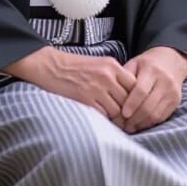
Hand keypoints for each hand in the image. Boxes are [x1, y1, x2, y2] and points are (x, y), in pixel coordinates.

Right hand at [3, 45, 134, 124]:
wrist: (51, 66)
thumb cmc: (75, 67)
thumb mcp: (99, 64)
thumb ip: (115, 76)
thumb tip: (130, 94)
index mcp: (112, 66)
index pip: (135, 85)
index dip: (134, 97)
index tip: (132, 104)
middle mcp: (107, 76)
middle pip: (128, 99)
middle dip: (127, 111)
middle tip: (127, 118)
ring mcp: (96, 88)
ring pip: (117, 110)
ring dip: (116, 117)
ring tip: (115, 121)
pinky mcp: (86, 99)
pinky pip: (103, 115)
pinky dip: (104, 119)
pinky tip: (102, 119)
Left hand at [120, 46, 186, 132]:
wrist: (171, 61)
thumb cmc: (147, 64)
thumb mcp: (134, 64)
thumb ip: (124, 78)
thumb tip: (113, 96)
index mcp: (152, 70)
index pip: (141, 91)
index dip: (131, 104)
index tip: (122, 114)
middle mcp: (165, 81)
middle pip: (148, 105)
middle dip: (134, 118)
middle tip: (122, 124)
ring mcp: (172, 92)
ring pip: (155, 114)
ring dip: (141, 123)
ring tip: (129, 127)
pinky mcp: (176, 101)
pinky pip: (161, 117)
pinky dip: (149, 123)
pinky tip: (139, 124)